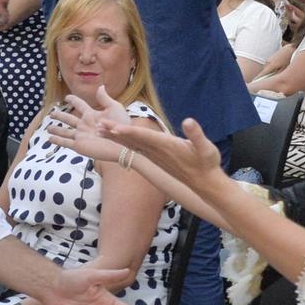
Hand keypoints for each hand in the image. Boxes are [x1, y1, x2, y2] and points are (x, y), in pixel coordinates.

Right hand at [44, 95, 132, 164]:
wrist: (123, 144)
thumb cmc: (121, 126)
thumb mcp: (114, 108)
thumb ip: (104, 98)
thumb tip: (100, 86)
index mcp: (92, 115)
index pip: (80, 105)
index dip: (73, 100)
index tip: (67, 97)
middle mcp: (84, 125)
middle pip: (69, 119)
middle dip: (60, 116)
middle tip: (52, 113)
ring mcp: (81, 136)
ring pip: (65, 131)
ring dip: (56, 129)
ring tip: (48, 127)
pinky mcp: (79, 146)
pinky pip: (65, 142)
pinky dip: (57, 140)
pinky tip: (50, 138)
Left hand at [105, 111, 223, 188]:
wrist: (205, 184)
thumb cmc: (207, 164)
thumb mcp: (206, 148)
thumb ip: (196, 135)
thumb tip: (188, 121)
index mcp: (167, 146)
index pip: (144, 137)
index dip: (128, 132)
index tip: (114, 127)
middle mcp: (158, 152)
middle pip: (133, 140)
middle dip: (115, 133)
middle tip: (98, 125)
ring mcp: (156, 157)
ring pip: (132, 145)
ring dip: (116, 137)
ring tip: (101, 130)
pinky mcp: (157, 159)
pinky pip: (136, 149)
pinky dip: (124, 142)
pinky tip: (117, 138)